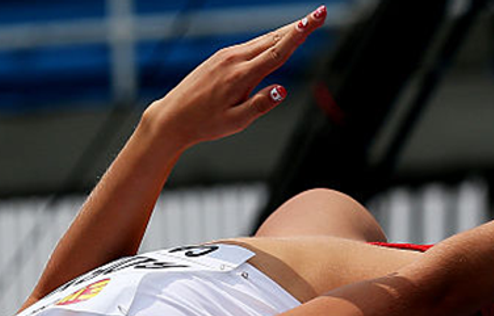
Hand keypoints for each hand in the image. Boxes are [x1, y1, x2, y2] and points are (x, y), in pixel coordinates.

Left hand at [145, 5, 326, 149]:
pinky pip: (252, 44)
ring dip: (286, 31)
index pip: (278, 51)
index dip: (300, 34)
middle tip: (321, 13)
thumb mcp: (236, 123)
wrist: (173, 116)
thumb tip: (282, 89)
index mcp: (241, 76)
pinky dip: (269, 39)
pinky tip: (279, 38)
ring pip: (263, 39)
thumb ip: (260, 105)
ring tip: (307, 23)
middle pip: (274, 39)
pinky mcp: (221, 56)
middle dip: (300, 26)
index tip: (315, 18)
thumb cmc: (205, 123)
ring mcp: (226, 55)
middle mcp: (234, 59)